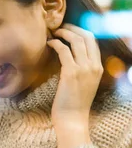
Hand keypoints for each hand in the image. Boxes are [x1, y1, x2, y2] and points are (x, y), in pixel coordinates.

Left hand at [47, 24, 102, 147]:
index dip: (81, 32)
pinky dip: (56, 44)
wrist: (72, 119)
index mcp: (98, 68)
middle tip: (60, 28)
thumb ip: (81, 70)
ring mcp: (84, 69)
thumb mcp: (83, 84)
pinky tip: (49, 43)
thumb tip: (69, 59)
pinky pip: (64, 51)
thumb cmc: (73, 104)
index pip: (93, 42)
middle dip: (73, 28)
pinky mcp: (71, 73)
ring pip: (76, 41)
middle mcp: (94, 66)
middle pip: (87, 37)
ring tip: (53, 33)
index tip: (69, 30)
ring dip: (64, 33)